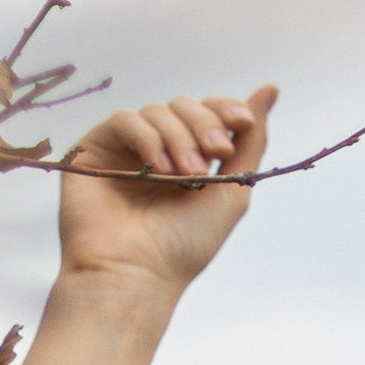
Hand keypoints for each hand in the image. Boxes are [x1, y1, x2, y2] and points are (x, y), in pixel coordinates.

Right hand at [56, 87, 276, 296]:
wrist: (138, 274)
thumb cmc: (185, 245)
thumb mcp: (233, 190)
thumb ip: (251, 142)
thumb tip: (269, 91)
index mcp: (189, 159)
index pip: (207, 112)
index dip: (225, 109)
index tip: (243, 123)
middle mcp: (157, 151)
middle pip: (184, 106)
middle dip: (205, 125)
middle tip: (214, 155)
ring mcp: (125, 150)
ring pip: (157, 111)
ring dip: (179, 138)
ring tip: (186, 176)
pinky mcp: (94, 149)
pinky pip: (125, 120)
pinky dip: (147, 137)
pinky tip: (158, 169)